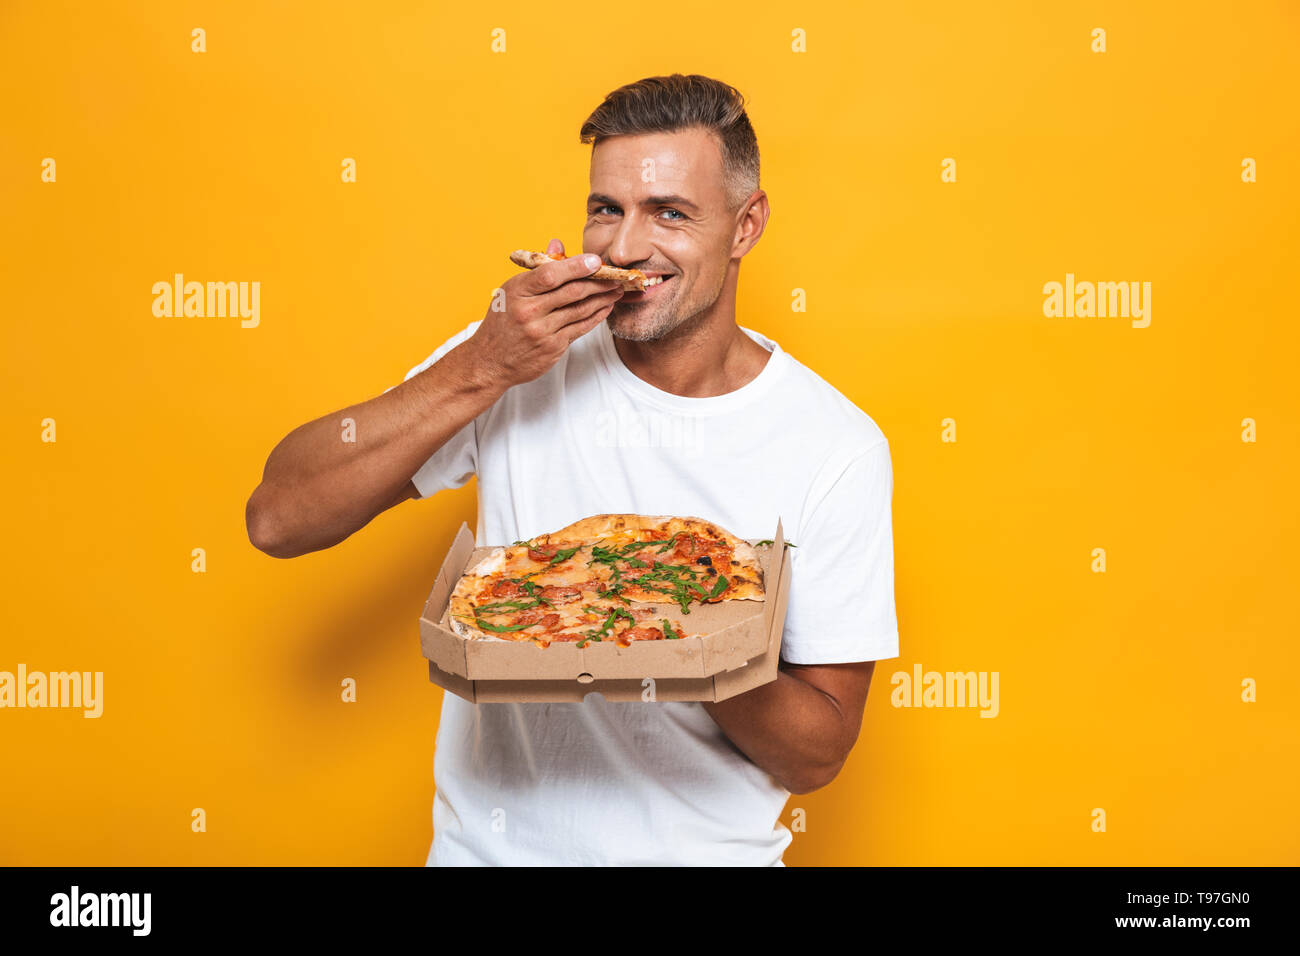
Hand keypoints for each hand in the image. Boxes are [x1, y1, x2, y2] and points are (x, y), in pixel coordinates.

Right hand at [468, 238, 622, 387]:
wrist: (490, 361)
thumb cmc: (502, 321)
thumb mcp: (511, 291)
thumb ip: (538, 270)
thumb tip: (558, 246)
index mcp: (516, 291)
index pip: (550, 275)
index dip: (576, 266)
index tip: (596, 261)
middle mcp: (528, 312)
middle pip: (571, 292)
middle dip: (598, 282)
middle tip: (616, 275)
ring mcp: (541, 332)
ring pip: (580, 310)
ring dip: (602, 298)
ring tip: (616, 289)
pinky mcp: (553, 348)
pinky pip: (580, 328)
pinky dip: (596, 316)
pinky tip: (605, 307)